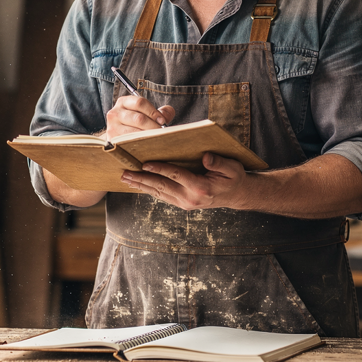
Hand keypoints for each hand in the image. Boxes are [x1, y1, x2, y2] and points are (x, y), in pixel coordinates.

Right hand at [105, 96, 175, 137]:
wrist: (119, 136)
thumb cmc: (135, 123)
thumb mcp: (145, 114)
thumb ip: (160, 112)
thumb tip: (169, 112)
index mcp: (124, 102)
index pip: (140, 103)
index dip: (154, 112)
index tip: (163, 121)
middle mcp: (115, 113)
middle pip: (138, 118)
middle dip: (153, 126)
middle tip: (162, 132)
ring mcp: (112, 127)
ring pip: (135, 132)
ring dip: (148, 136)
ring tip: (156, 139)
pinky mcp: (113, 140)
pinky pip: (130, 143)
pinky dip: (141, 144)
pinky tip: (148, 145)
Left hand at [121, 152, 247, 210]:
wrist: (236, 195)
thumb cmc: (234, 178)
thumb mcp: (232, 168)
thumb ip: (219, 163)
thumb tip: (206, 157)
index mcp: (201, 188)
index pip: (176, 176)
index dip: (160, 169)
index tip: (145, 163)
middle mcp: (190, 198)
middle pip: (161, 186)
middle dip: (142, 179)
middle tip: (125, 173)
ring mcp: (185, 203)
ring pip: (159, 193)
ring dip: (141, 185)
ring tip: (126, 179)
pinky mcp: (182, 204)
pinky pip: (162, 196)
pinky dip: (149, 190)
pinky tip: (139, 185)